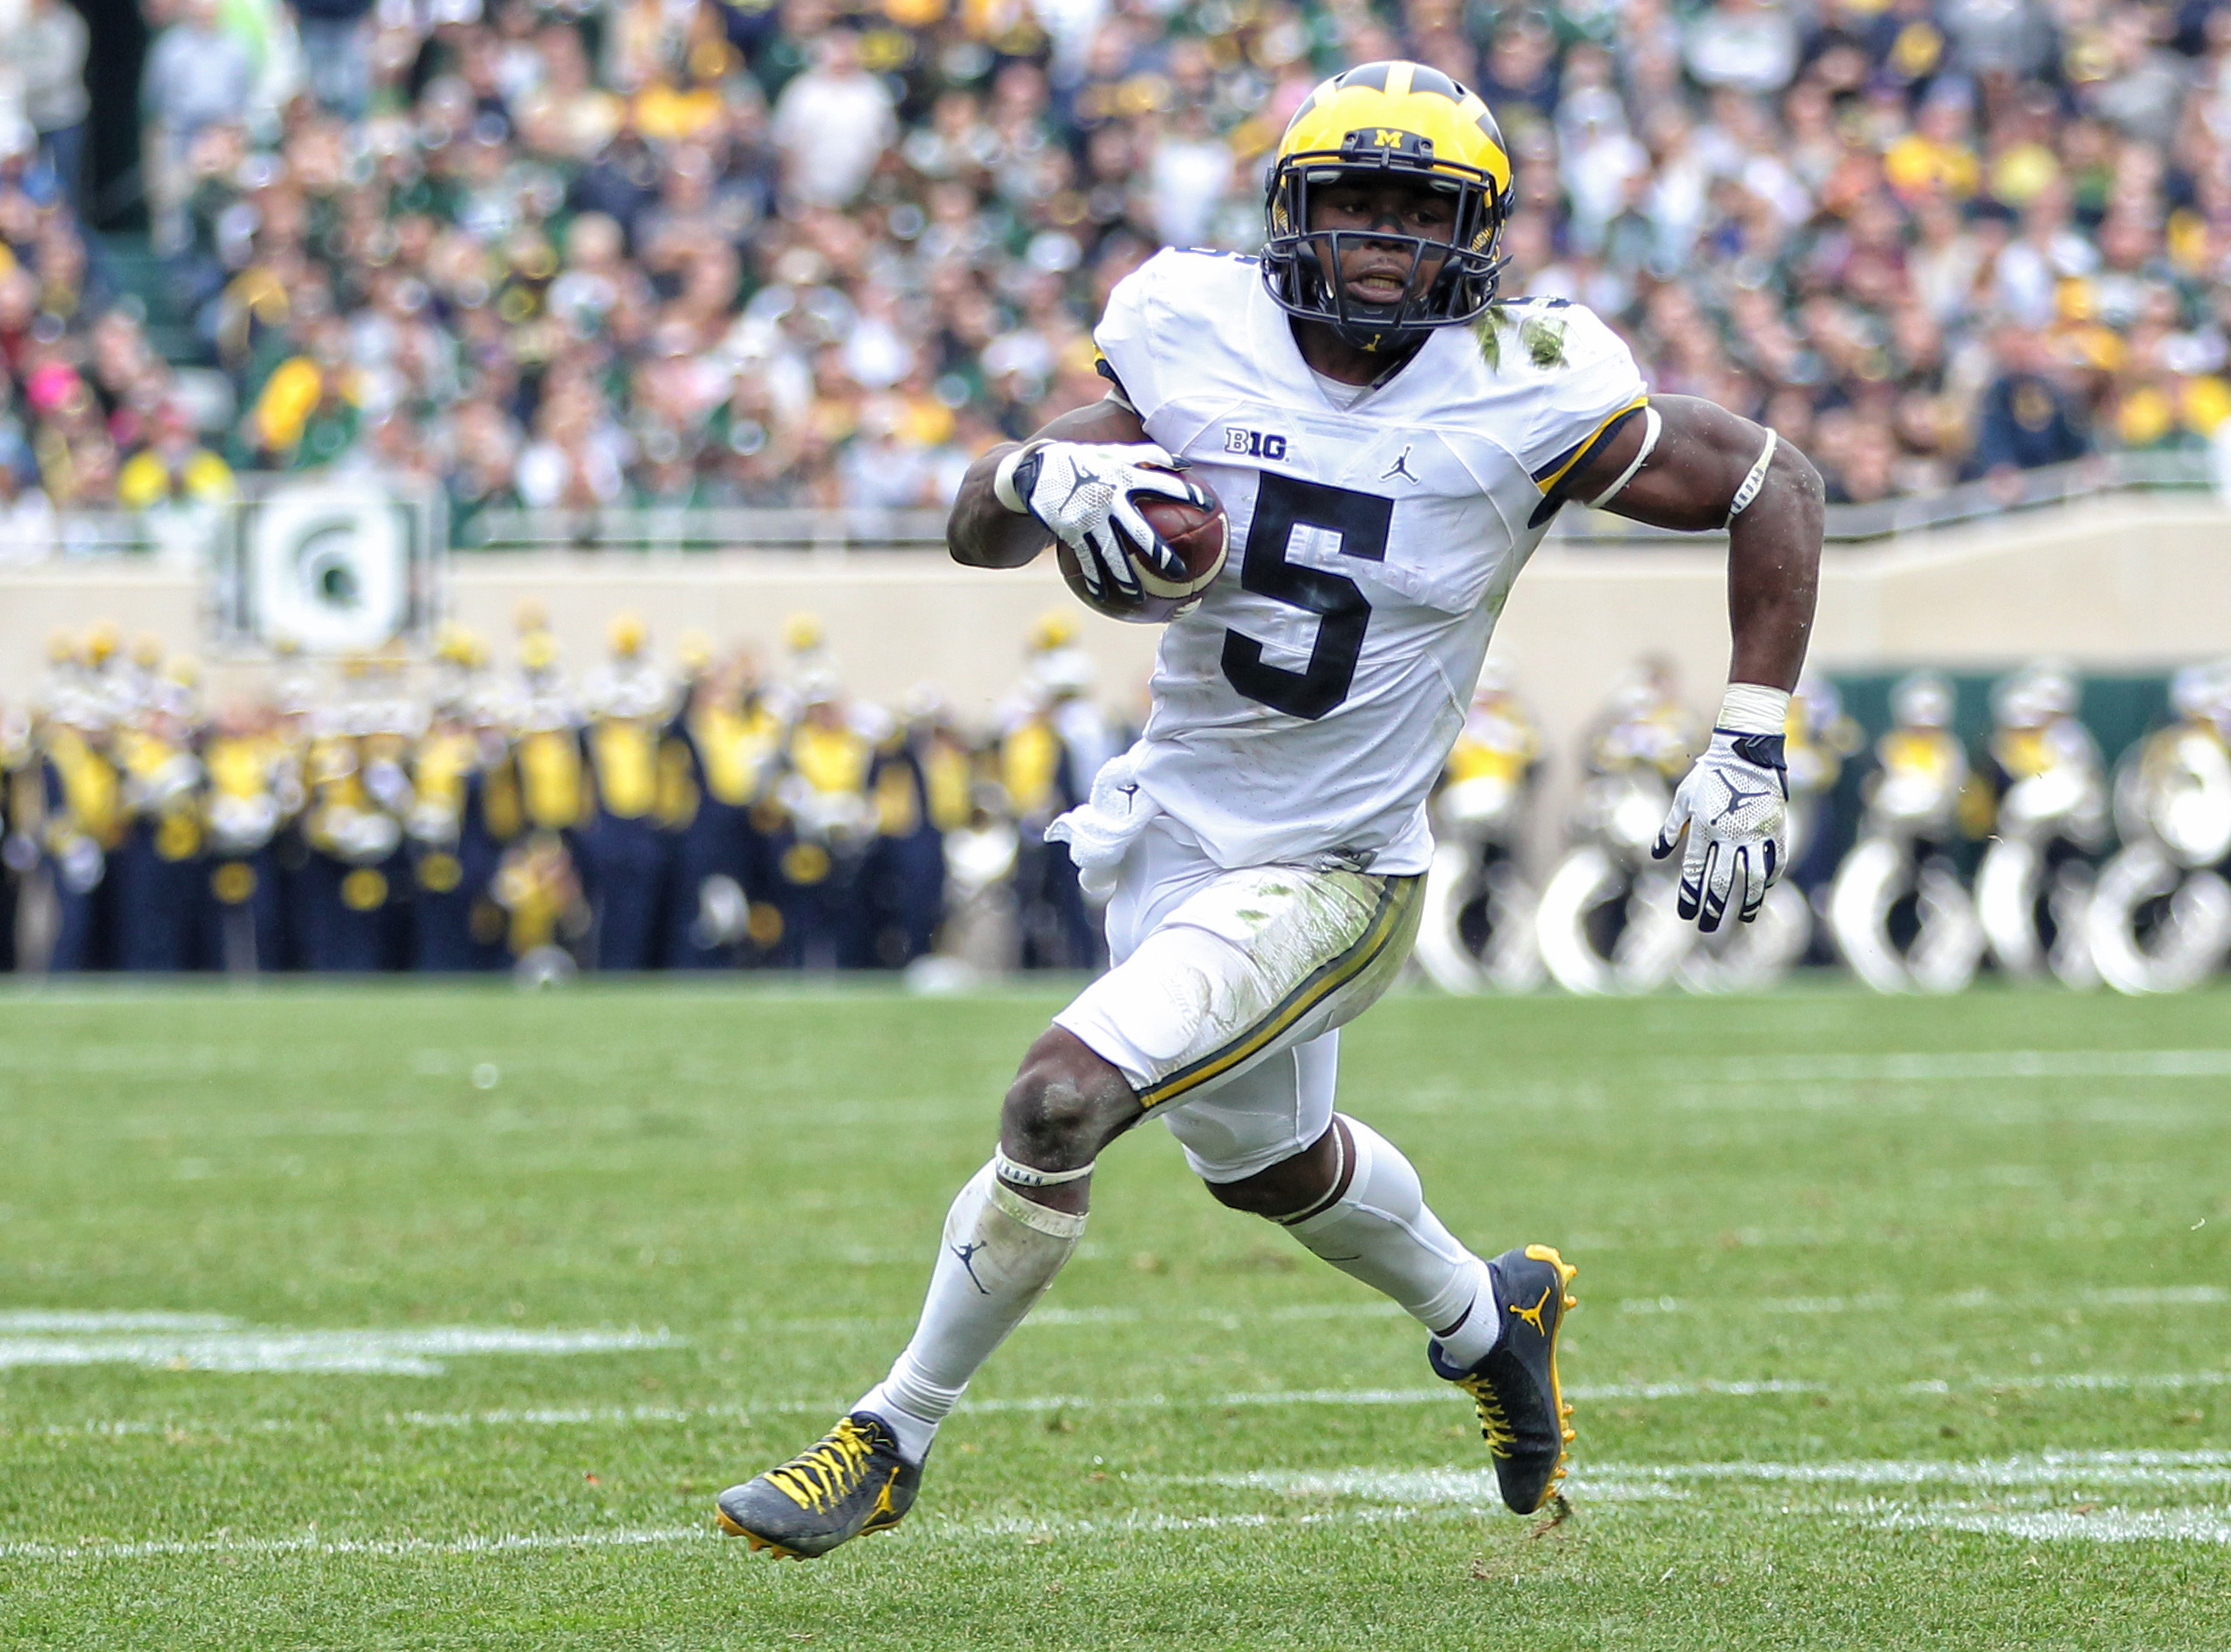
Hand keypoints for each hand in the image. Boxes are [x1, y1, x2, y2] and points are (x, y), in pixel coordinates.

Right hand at [1005, 441, 1210, 602]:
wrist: (1037, 470)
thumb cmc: (1085, 461)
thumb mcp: (1115, 452)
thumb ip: (1149, 457)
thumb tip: (1186, 463)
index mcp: (1122, 477)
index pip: (1162, 484)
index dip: (1187, 492)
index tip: (1210, 505)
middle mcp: (1109, 499)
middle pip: (1139, 531)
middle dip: (1159, 553)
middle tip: (1179, 573)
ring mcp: (1089, 519)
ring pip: (1111, 554)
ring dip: (1125, 579)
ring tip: (1139, 599)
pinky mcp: (1070, 531)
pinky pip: (1085, 559)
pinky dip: (1094, 577)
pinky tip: (1102, 596)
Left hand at [1652, 730, 1787, 931]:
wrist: (1746, 750)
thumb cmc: (1710, 774)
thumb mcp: (1683, 798)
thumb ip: (1670, 828)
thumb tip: (1656, 854)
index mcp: (1703, 826)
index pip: (1694, 870)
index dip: (1689, 895)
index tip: (1685, 915)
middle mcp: (1729, 833)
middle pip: (1721, 880)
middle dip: (1713, 907)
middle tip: (1706, 927)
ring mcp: (1755, 831)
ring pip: (1752, 876)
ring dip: (1747, 901)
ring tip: (1741, 918)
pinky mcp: (1776, 826)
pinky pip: (1775, 859)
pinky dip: (1770, 877)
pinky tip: (1764, 890)